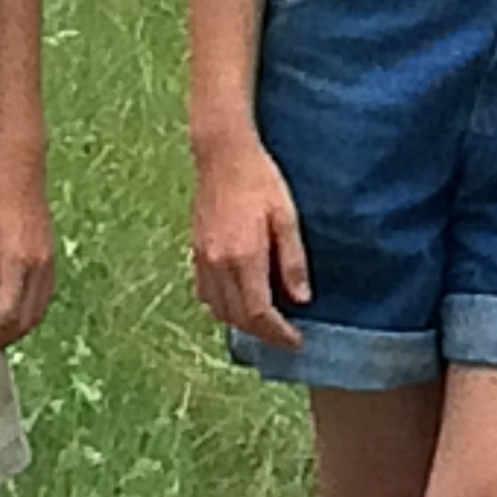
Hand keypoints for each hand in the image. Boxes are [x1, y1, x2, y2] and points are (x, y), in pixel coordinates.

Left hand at [0, 139, 54, 357]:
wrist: (21, 157)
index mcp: (19, 261)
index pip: (5, 315)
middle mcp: (39, 266)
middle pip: (24, 321)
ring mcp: (48, 261)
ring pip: (37, 312)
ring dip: (14, 332)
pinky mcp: (49, 254)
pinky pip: (42, 297)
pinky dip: (26, 315)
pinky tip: (9, 314)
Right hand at [191, 131, 308, 349]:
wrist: (223, 155)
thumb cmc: (260, 181)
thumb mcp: (286, 217)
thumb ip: (292, 260)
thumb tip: (301, 298)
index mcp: (244, 256)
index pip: (259, 312)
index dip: (279, 334)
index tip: (296, 341)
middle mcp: (218, 264)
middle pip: (238, 318)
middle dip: (263, 334)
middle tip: (285, 336)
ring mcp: (203, 259)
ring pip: (218, 310)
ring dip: (241, 323)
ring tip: (265, 322)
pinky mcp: (195, 251)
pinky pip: (205, 293)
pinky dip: (222, 307)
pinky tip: (238, 300)